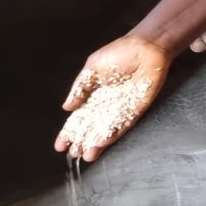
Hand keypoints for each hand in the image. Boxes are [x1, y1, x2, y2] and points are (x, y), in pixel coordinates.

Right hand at [54, 34, 170, 161]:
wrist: (145, 49)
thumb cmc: (119, 53)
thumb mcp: (92, 68)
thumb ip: (80, 88)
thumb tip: (66, 107)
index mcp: (94, 95)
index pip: (80, 117)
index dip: (70, 131)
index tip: (60, 145)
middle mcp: (106, 105)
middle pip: (91, 128)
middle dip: (81, 141)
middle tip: (73, 154)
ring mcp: (121, 109)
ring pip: (106, 130)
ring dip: (96, 143)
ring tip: (87, 156)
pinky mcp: (135, 110)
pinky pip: (122, 125)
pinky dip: (112, 134)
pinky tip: (102, 143)